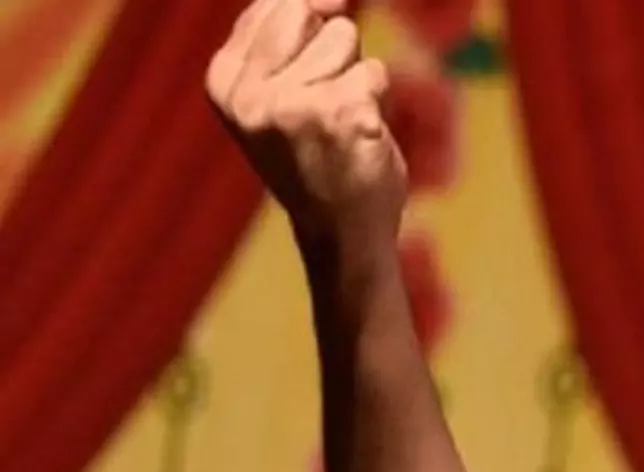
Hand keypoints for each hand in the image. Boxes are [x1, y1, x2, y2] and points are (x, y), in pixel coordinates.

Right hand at [206, 0, 406, 245]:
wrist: (340, 233)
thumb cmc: (314, 158)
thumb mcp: (274, 95)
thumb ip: (283, 39)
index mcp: (223, 82)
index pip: (272, 4)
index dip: (307, 22)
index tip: (311, 75)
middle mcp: (250, 94)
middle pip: (306, 10)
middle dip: (330, 47)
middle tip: (326, 103)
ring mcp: (293, 104)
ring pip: (345, 38)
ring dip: (355, 77)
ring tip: (341, 124)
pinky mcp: (339, 115)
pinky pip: (374, 74)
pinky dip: (378, 103)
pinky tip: (360, 141)